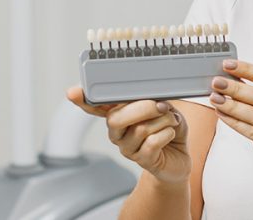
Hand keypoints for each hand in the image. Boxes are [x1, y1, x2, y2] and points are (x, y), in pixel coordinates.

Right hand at [66, 86, 189, 184]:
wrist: (179, 157)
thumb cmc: (168, 128)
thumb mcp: (163, 108)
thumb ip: (153, 101)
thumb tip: (154, 99)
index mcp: (119, 115)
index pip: (96, 107)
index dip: (83, 100)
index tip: (72, 92)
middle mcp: (117, 132)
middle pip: (116, 118)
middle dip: (143, 107)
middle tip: (162, 106)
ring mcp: (127, 148)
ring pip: (140, 128)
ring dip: (163, 120)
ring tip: (172, 120)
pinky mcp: (142, 160)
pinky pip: (153, 142)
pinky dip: (168, 133)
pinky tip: (171, 133)